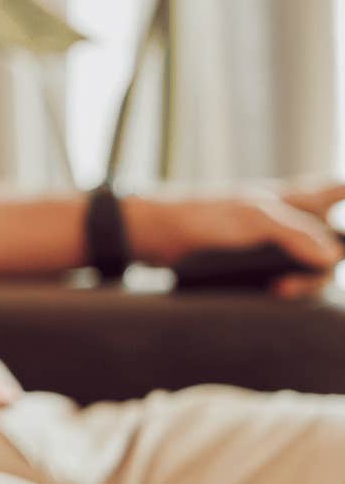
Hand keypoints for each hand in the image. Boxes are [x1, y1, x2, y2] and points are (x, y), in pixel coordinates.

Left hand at [121, 178, 344, 298]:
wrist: (157, 235)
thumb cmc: (203, 215)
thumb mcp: (254, 219)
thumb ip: (295, 235)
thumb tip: (330, 258)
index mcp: (295, 198)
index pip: (338, 190)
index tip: (344, 208)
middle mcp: (291, 220)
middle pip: (334, 242)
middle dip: (327, 263)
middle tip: (311, 272)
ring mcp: (276, 244)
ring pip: (313, 266)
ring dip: (308, 281)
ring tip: (282, 290)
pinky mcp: (259, 265)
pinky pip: (288, 278)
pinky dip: (290, 288)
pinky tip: (275, 292)